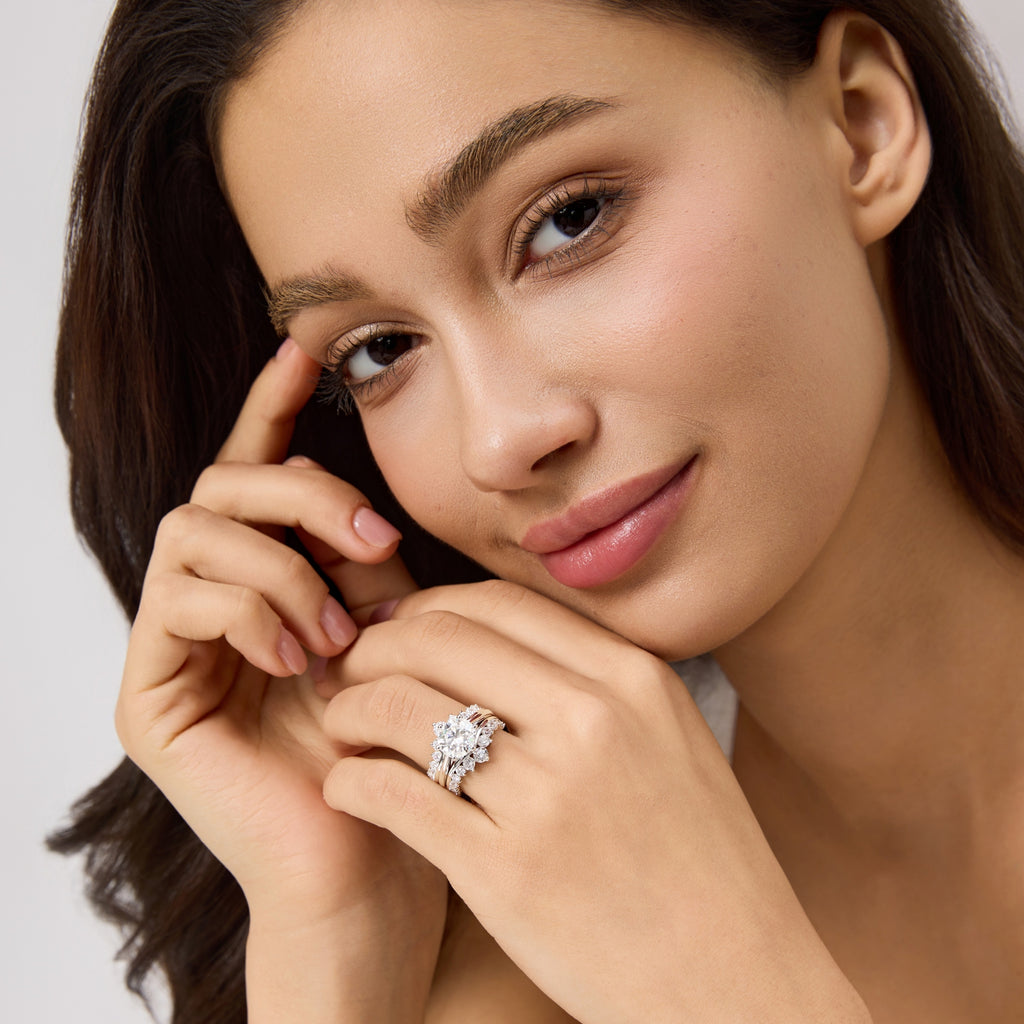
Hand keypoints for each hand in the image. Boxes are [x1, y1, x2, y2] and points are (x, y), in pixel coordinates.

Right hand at [114, 340, 445, 1019]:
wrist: (378, 853)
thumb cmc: (401, 738)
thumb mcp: (397, 622)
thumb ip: (364, 555)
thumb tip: (354, 488)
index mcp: (269, 576)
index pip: (253, 474)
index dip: (271, 409)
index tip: (302, 354)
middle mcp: (211, 600)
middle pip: (219, 486)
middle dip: (302, 497)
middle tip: (371, 543)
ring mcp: (174, 646)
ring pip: (194, 532)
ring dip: (281, 567)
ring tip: (336, 633)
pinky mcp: (148, 695)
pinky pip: (178, 599)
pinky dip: (250, 612)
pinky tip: (301, 661)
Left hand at [319, 581, 870, 1023]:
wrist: (736, 980)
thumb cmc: (697, 859)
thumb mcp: (668, 738)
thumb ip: (593, 680)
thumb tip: (493, 639)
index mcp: (632, 678)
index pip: (497, 603)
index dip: (427, 608)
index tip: (395, 630)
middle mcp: (591, 719)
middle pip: (441, 640)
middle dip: (376, 648)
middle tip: (349, 669)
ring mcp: (548, 795)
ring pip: (404, 711)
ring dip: (352, 709)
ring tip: (341, 726)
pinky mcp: (506, 872)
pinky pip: (394, 796)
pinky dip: (353, 782)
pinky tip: (348, 788)